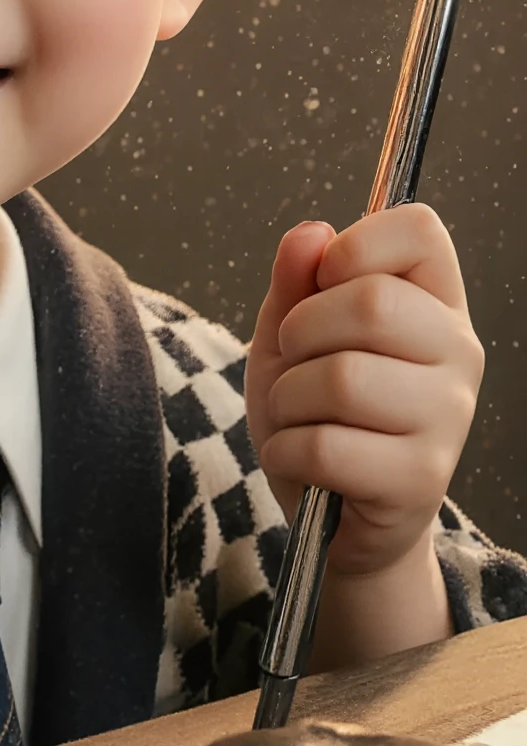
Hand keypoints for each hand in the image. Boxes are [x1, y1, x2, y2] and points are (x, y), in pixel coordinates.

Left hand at [246, 206, 478, 657]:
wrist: (333, 515)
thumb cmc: (317, 414)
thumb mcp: (291, 338)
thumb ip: (296, 282)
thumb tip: (310, 234)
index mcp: (434, 304)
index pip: (419, 230)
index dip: (354, 245)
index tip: (322, 285)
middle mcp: (459, 353)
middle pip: (369, 303)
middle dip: (299, 334)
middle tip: (298, 366)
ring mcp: (449, 416)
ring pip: (340, 378)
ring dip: (287, 401)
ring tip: (301, 419)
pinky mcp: (422, 477)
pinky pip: (324, 446)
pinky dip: (286, 451)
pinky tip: (301, 460)